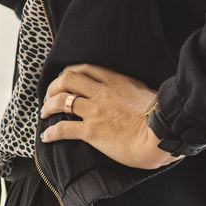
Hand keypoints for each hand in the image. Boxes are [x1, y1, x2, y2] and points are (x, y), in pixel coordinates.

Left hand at [39, 63, 183, 170]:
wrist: (161, 134)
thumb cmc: (160, 117)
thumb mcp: (145, 92)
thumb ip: (132, 89)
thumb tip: (131, 92)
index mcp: (115, 80)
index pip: (85, 68)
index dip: (70, 72)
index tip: (64, 79)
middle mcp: (101, 91)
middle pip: (68, 79)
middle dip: (54, 86)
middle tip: (49, 96)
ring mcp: (95, 110)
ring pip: (61, 100)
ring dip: (48, 106)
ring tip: (43, 113)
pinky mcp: (91, 131)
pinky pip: (64, 128)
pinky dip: (51, 132)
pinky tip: (45, 137)